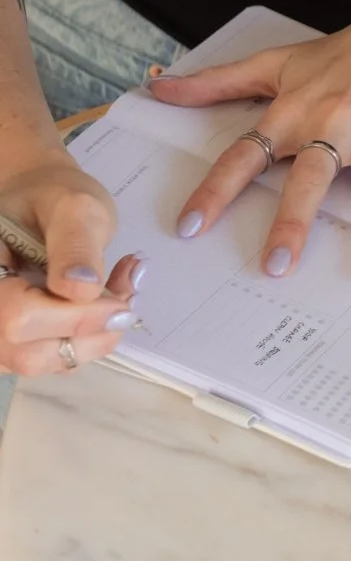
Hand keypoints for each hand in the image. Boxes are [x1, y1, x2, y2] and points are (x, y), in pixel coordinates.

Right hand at [0, 152, 144, 377]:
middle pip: (27, 352)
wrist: (45, 202)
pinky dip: (94, 335)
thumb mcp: (74, 206)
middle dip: (90, 328)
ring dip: (97, 334)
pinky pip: (57, 357)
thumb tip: (81, 290)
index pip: (16, 316)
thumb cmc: (55, 198)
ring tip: (124, 287)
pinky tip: (111, 299)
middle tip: (129, 288)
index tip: (122, 297)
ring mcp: (0, 332)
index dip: (73, 317)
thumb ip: (75, 244)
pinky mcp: (22, 341)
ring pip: (45, 362)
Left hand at [148, 0, 350, 280]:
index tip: (191, 226)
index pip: (246, 155)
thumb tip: (159, 88)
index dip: (216, 191)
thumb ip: (218, 82)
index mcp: (295, 112)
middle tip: (278, 264)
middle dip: (293, 221)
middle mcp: (337, 124)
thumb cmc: (344, 53)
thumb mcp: (278, 63)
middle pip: (311, 178)